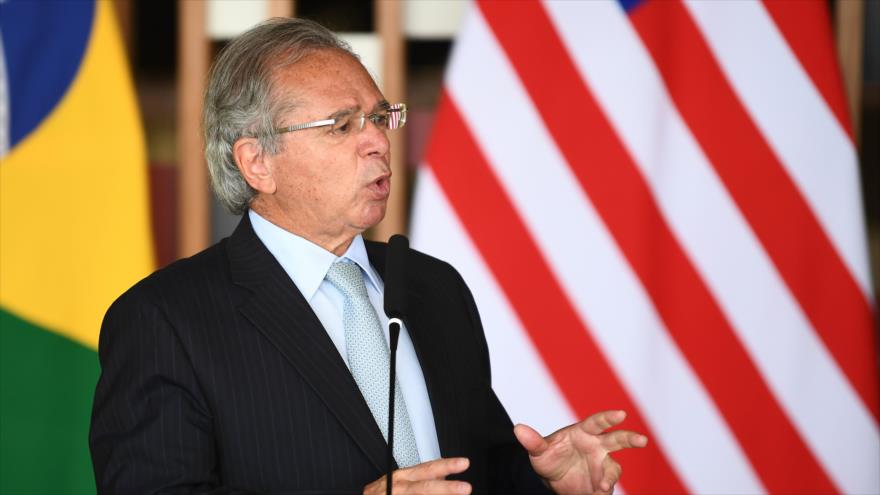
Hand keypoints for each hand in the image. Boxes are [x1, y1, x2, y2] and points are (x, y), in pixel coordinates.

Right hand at [363, 457, 471, 493]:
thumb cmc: (382, 494)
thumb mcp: (401, 482)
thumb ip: (421, 478)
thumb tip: (444, 475)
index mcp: (404, 477)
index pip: (428, 468)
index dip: (447, 465)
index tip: (464, 463)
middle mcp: (400, 487)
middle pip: (426, 487)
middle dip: (447, 488)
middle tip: (465, 488)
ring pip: (420, 494)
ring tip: (458, 494)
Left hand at [514, 410, 647, 494]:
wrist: (552, 480)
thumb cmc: (549, 457)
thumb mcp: (538, 451)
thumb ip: (532, 441)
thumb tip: (518, 429)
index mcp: (584, 432)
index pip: (598, 422)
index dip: (609, 417)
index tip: (621, 413)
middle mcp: (597, 446)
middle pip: (618, 439)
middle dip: (630, 438)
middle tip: (642, 440)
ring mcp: (601, 464)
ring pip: (614, 467)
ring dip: (610, 475)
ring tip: (603, 484)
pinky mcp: (601, 482)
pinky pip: (607, 484)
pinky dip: (605, 487)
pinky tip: (598, 491)